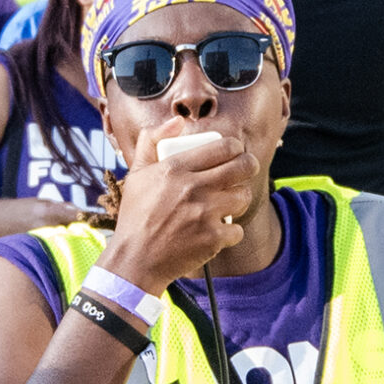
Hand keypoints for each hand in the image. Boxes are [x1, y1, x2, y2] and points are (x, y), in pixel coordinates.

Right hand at [102, 125, 259, 292]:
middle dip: (249, 165)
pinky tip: (220, 231)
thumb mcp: (135, 175)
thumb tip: (177, 122)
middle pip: (242, 166)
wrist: (134, 261)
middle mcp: (192, 188)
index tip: (234, 152)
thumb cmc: (135, 217)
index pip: (222, 147)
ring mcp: (204, 214)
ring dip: (240, 198)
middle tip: (244, 171)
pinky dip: (231, 232)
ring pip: (243, 196)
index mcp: (174, 169)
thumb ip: (150, 141)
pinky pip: (237, 229)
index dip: (235, 147)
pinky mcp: (212, 239)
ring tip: (230, 202)